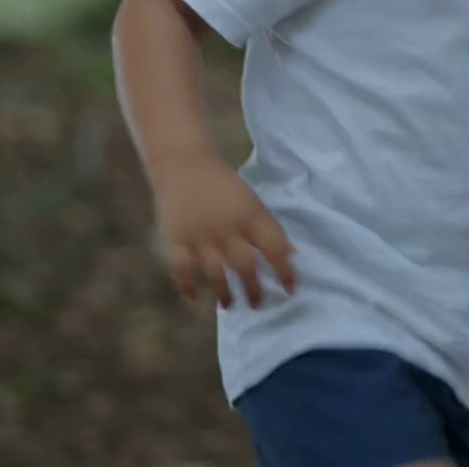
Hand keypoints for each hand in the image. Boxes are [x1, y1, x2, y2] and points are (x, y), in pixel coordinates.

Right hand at [152, 154, 297, 308]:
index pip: (274, 247)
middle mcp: (227, 228)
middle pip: (245, 265)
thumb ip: (267, 226)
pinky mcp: (176, 238)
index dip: (285, 271)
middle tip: (257, 304)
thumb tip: (289, 254)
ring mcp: (200, 235)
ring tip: (229, 306)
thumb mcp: (251, 199)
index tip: (291, 290)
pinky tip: (195, 297)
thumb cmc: (222, 183)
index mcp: (249, 215)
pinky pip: (182, 268)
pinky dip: (187, 285)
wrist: (183, 163)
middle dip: (253, 289)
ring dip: (224, 293)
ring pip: (215, 272)